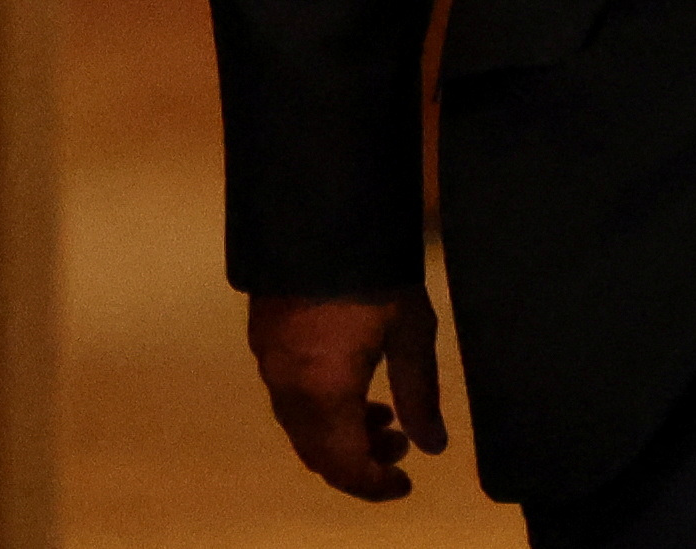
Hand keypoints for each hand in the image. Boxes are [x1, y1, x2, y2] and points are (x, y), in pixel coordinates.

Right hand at [250, 285, 450, 499]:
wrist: (320, 210)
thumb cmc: (376, 270)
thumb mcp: (411, 332)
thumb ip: (420, 394)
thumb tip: (432, 445)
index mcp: (324, 392)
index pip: (343, 465)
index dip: (373, 484)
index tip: (404, 483)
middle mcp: (287, 386)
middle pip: (316, 452)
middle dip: (358, 459)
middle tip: (398, 444)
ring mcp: (269, 361)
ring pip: (300, 424)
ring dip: (339, 432)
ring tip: (382, 411)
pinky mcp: (263, 336)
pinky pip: (289, 395)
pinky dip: (320, 407)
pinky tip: (351, 381)